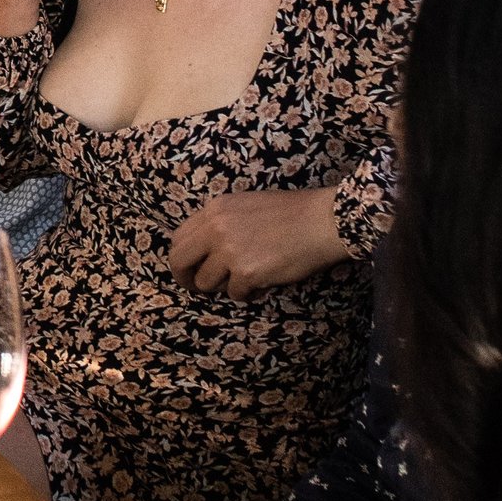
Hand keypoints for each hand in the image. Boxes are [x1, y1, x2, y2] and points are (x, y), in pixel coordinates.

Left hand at [168, 184, 347, 296]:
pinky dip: (248, 293)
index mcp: (214, 209)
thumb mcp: (245, 206)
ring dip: (224, 286)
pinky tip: (264, 283)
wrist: (323, 221)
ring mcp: (229, 251)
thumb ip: (221, 224)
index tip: (189, 269)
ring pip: (207, 283)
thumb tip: (204, 251)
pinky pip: (235, 294)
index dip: (181, 258)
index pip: (178, 238)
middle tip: (198, 288)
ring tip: (247, 279)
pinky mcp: (246, 273)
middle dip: (186, 279)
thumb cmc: (291, 213)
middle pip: (179, 262)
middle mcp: (216, 228)